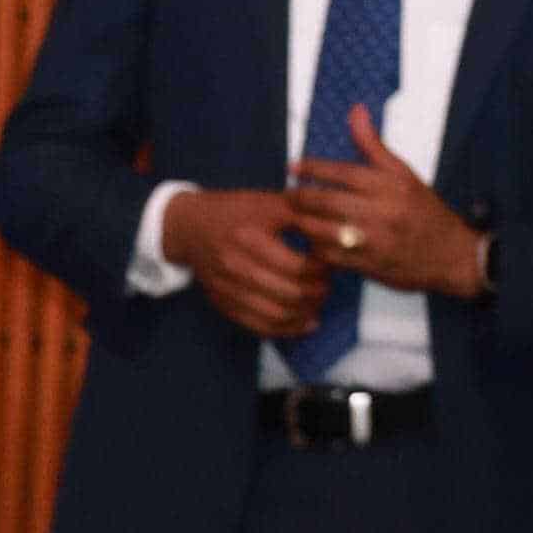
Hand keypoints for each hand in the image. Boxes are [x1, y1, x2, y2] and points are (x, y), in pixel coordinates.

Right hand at [162, 185, 327, 341]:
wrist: (190, 227)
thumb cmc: (236, 211)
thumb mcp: (269, 202)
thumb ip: (304, 215)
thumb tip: (341, 232)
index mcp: (250, 238)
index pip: (297, 267)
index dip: (321, 271)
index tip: (330, 264)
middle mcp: (236, 267)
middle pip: (290, 294)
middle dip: (317, 293)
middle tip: (327, 285)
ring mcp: (228, 289)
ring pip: (277, 315)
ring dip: (305, 313)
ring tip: (317, 302)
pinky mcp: (224, 304)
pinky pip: (260, 327)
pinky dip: (286, 330)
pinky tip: (304, 322)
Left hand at [287, 110, 486, 297]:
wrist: (452, 255)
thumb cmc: (424, 211)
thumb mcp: (404, 173)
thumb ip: (373, 144)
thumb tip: (356, 111)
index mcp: (389, 185)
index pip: (341, 172)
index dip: (312, 168)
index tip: (294, 167)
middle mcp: (382, 211)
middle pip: (328, 201)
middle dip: (301, 197)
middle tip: (287, 194)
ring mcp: (375, 241)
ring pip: (325, 230)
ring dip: (304, 223)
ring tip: (294, 216)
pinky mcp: (370, 266)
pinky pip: (333, 257)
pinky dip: (317, 248)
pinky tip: (311, 241)